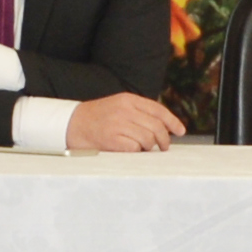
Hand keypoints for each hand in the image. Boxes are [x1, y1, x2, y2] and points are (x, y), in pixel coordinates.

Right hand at [67, 93, 181, 153]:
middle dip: (164, 140)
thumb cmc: (96, 118)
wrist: (71, 124)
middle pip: (156, 127)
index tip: (180, 131)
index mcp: (127, 99)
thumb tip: (164, 126)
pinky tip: (130, 151)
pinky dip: (136, 152)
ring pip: (148, 139)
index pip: (158, 110)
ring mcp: (118, 124)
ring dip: (148, 147)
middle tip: (164, 147)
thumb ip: (138, 112)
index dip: (172, 121)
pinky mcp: (112, 139)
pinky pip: (135, 149)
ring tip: (142, 149)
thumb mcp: (118, 106)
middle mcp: (124, 110)